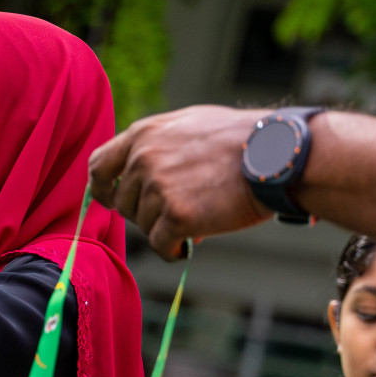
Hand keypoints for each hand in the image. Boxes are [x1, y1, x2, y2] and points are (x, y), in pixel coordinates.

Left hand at [88, 105, 270, 260]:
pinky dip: (172, 250)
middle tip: (177, 211)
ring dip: (165, 229)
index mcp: (142, 135)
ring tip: (197, 218)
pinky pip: (160, 245)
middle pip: (123, 203)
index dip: (100, 187)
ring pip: (144, 225)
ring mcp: (158, 187)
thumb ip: (156, 146)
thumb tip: (137, 177)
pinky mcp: (177, 215)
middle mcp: (143, 159)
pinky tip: (186, 247)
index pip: (98, 165)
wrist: (277, 155)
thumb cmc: (240, 139)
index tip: (109, 200)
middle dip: (145, 213)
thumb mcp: (188, 126)